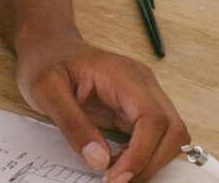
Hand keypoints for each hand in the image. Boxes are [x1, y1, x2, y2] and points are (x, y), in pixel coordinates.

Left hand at [15, 34, 187, 182]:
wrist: (49, 48)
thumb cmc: (47, 63)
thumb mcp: (46, 92)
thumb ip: (73, 125)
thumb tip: (100, 159)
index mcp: (123, 75)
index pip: (152, 118)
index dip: (141, 153)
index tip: (116, 176)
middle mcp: (143, 84)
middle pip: (173, 129)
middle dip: (151, 162)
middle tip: (116, 180)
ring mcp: (144, 95)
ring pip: (172, 135)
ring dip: (151, 161)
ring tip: (116, 172)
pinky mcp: (138, 108)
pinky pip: (157, 137)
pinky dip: (145, 156)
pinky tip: (120, 163)